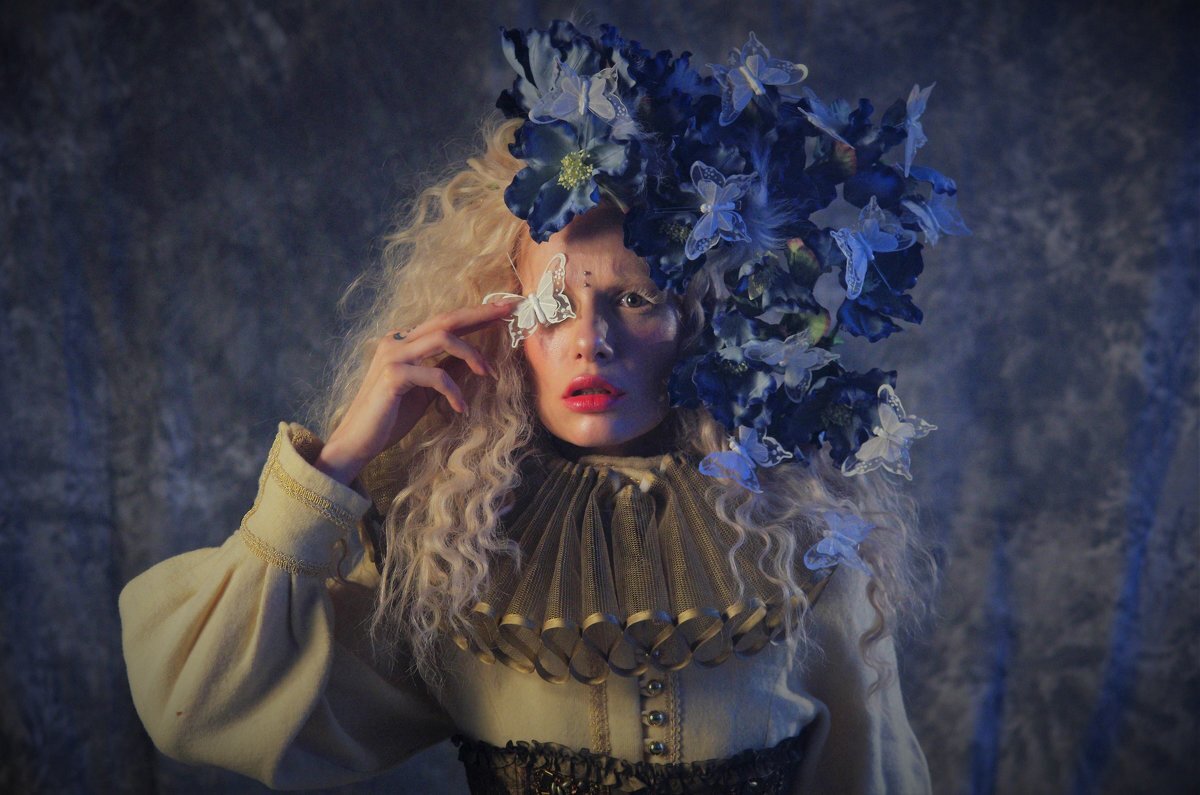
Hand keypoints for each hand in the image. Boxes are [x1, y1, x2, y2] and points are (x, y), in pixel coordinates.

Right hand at [313, 300, 517, 484]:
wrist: (358, 442)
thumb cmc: (390, 416)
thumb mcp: (426, 390)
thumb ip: (445, 369)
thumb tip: (473, 358)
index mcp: (404, 341)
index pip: (445, 321)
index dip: (476, 313)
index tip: (504, 308)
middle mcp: (396, 341)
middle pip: (446, 319)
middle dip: (481, 314)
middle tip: (508, 311)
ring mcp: (393, 356)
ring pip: (442, 338)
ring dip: (471, 354)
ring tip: (488, 373)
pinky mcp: (393, 376)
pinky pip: (435, 375)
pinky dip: (454, 390)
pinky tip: (461, 409)